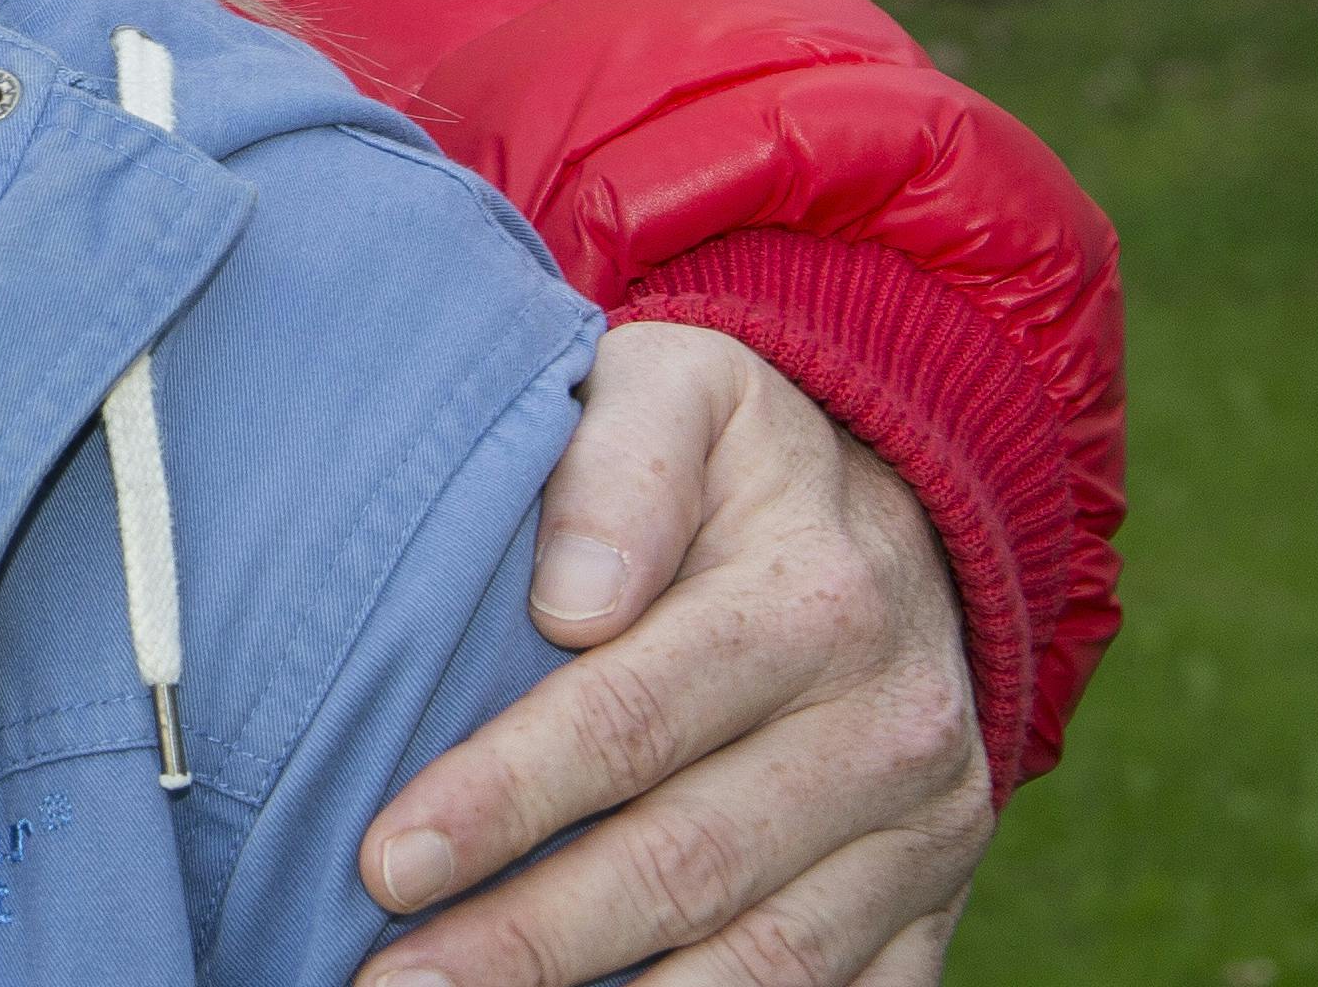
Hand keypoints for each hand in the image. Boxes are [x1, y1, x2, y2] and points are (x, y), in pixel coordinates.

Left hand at [356, 322, 992, 986]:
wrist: (910, 507)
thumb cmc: (738, 455)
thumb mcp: (680, 389)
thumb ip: (618, 465)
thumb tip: (572, 602)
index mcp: (815, 602)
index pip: (631, 721)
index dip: (504, 799)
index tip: (386, 859)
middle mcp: (888, 732)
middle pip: (685, 865)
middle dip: (527, 943)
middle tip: (392, 986)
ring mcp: (921, 835)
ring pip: (763, 964)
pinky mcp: (931, 904)